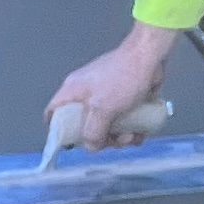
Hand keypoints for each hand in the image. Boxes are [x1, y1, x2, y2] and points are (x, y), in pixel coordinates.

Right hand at [41, 23, 175, 146]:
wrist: (150, 56)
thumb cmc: (123, 77)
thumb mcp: (103, 108)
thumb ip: (93, 132)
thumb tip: (91, 147)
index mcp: (72, 92)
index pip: (53, 113)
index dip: (57, 132)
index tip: (72, 145)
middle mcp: (85, 96)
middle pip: (83, 128)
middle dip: (100, 140)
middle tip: (114, 141)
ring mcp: (104, 97)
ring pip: (105, 127)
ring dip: (119, 138)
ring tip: (132, 136)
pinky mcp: (122, 99)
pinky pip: (121, 121)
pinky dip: (130, 130)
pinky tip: (139, 133)